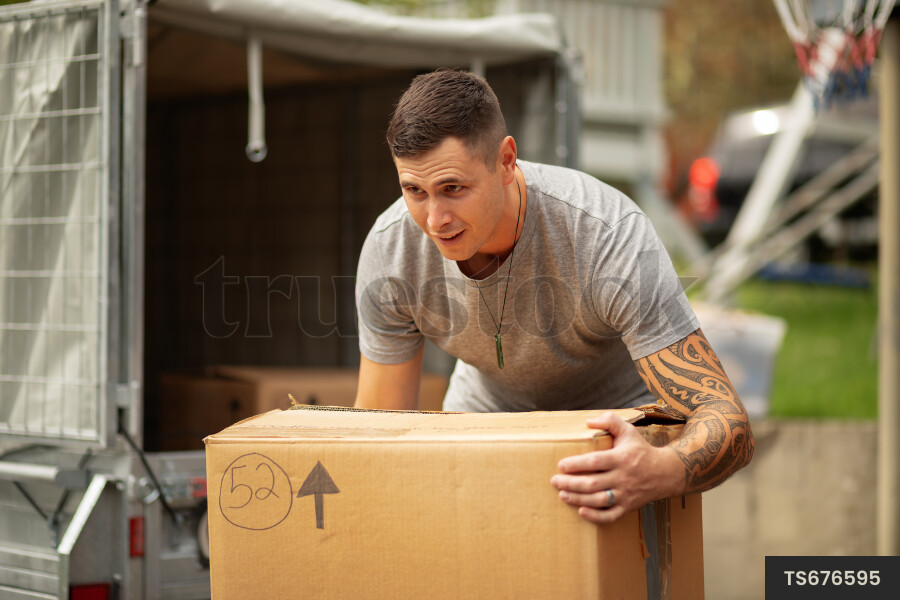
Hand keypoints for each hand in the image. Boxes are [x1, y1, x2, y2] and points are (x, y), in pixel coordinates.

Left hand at [549, 412, 682, 523]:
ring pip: (599, 500)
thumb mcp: (628, 430)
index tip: (561, 465)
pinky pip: (611, 515)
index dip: (577, 464)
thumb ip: (610, 421)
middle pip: (593, 483)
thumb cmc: (641, 450)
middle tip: (554, 481)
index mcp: (621, 458)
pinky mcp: (628, 507)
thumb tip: (588, 421)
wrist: (665, 473)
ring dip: (578, 499)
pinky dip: (596, 516)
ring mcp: (626, 494)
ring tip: (562, 494)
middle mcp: (623, 477)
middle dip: (571, 483)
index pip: (595, 462)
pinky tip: (581, 511)